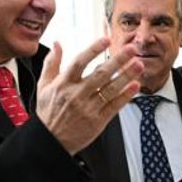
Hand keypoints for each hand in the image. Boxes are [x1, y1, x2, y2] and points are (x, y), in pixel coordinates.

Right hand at [35, 38, 142, 154]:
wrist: (51, 141)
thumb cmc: (48, 112)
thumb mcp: (43, 86)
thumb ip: (51, 63)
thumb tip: (58, 44)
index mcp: (63, 84)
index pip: (79, 62)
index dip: (93, 50)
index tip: (106, 40)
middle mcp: (77, 95)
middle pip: (100, 74)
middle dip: (118, 60)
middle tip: (131, 49)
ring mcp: (88, 108)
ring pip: (110, 89)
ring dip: (126, 76)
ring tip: (138, 65)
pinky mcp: (98, 121)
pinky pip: (114, 106)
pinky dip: (125, 96)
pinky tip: (135, 86)